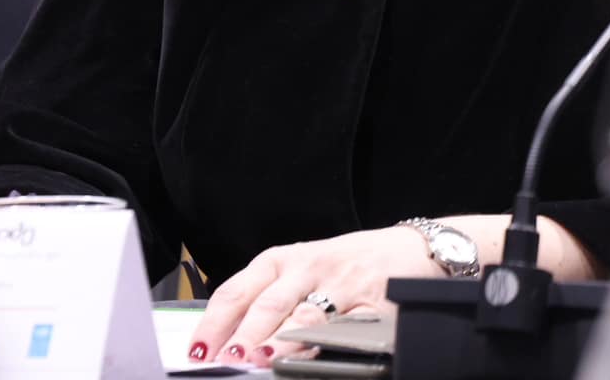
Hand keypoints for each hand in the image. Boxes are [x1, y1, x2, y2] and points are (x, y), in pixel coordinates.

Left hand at [186, 225, 430, 368]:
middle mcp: (307, 268)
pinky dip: (332, 346)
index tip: (199, 351)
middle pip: (268, 305)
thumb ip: (266, 301)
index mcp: (280, 260)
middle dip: (245, 337)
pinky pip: (349, 329)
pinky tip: (319, 359)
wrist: (410, 247)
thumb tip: (227, 341)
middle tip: (228, 362)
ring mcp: (342, 286)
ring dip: (282, 342)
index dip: (215, 323)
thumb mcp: (299, 270)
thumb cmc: (345, 263)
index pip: (237, 291)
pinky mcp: (375, 305)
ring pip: (306, 316)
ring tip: (264, 361)